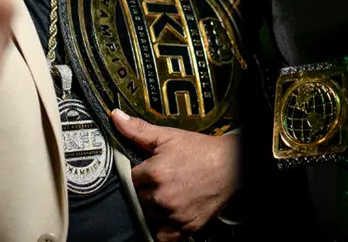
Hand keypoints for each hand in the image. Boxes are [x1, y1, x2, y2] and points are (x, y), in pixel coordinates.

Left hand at [111, 109, 238, 240]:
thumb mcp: (169, 135)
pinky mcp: (187, 226)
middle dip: (147, 190)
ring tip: (169, 194)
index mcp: (156, 173)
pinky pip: (164, 235)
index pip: (131, 179)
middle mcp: (163, 196)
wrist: (232, 165)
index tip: (149, 171)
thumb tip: (116, 117)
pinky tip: (171, 214)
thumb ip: (138, 129)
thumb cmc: (203, 151)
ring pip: (150, 215)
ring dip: (155, 207)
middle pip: (140, 198)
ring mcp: (175, 213)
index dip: (140, 174)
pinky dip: (165, 227)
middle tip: (162, 181)